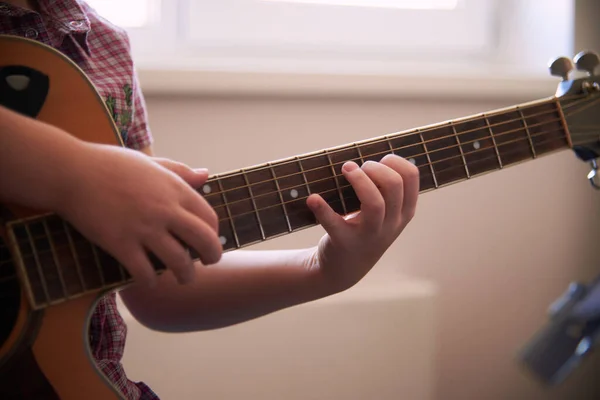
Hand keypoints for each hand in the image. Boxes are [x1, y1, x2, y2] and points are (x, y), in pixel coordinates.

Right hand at [55, 144, 221, 286]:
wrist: (71, 172)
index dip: (213, 233)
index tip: (208, 240)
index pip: (209, 217)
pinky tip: (150, 281)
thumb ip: (180, 171)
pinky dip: (151, 281)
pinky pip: (145, 271)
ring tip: (184, 279)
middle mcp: (165, 210)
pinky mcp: (120, 244)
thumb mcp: (151, 163)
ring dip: (186, 275)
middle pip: (204, 240)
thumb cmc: (110, 164)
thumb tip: (205, 174)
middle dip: (212, 256)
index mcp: (175, 189)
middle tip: (209, 263)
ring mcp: (144, 228)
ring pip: (179, 261)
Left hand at [304, 154, 418, 291]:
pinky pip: (335, 224)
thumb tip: (372, 157)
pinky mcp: (344, 242)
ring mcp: (369, 235)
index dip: (394, 161)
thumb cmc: (365, 230)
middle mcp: (391, 224)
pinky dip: (322, 209)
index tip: (378, 161)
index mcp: (404, 212)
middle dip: (375, 168)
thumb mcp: (385, 213)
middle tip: (356, 167)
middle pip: (394, 186)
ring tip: (345, 169)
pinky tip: (313, 198)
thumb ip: (385, 189)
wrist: (345, 268)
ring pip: (374, 203)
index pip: (411, 177)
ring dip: (359, 180)